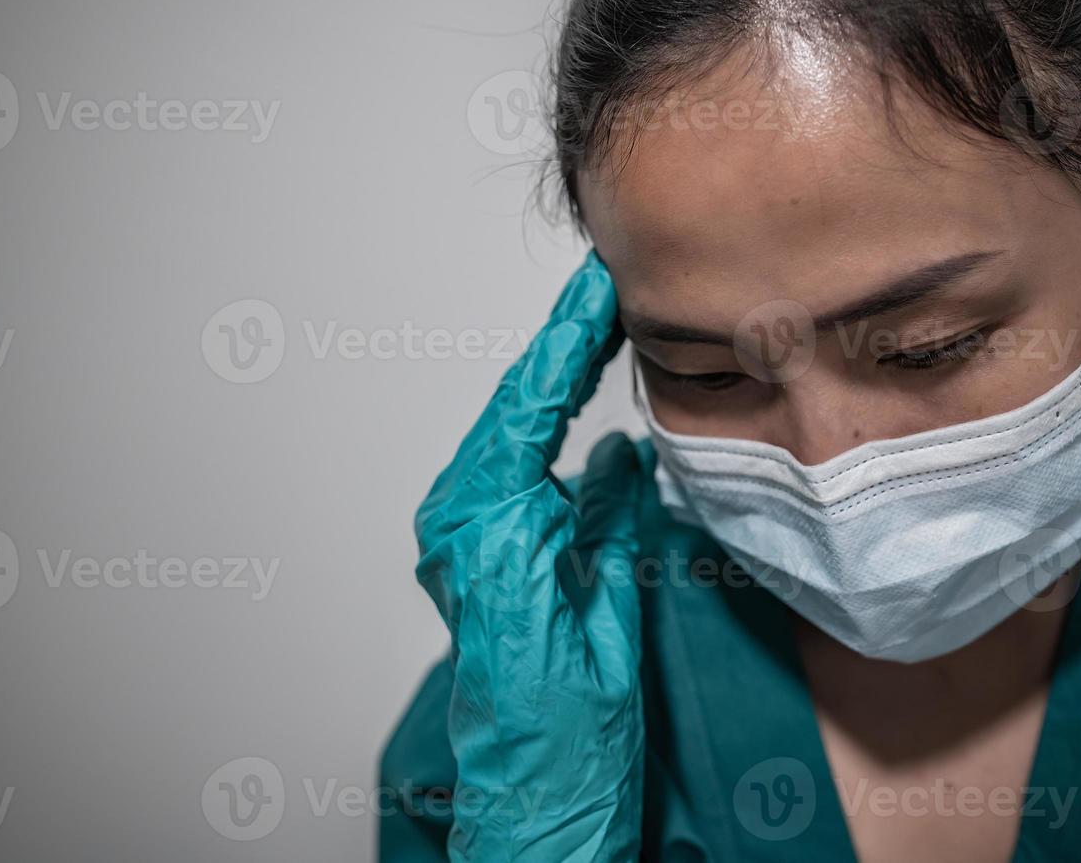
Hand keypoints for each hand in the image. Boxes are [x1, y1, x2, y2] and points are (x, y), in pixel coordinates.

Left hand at [414, 250, 644, 861]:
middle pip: (513, 407)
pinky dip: (539, 425)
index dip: (569, 338)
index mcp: (493, 531)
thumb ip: (613, 523)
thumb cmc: (566, 731)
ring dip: (549, 380)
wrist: (530, 796)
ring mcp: (457, 537)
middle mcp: (460, 524)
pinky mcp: (468, 552)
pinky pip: (504, 466)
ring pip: (506, 431)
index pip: (532, 405)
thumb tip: (623, 454)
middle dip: (560, 345)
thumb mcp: (611, 615)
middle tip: (603, 286)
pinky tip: (571, 400)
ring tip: (595, 325)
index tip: (596, 284)